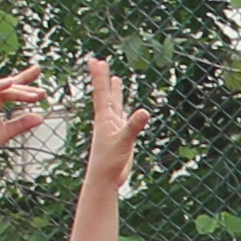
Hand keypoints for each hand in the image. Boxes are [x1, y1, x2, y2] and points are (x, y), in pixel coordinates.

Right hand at [0, 69, 50, 163]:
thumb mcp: (6, 132)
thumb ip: (21, 124)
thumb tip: (40, 117)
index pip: (11, 88)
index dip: (24, 80)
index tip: (38, 70)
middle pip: (9, 88)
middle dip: (26, 89)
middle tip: (43, 92)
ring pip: (2, 90)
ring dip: (19, 92)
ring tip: (35, 96)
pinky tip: (10, 83)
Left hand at [74, 53, 149, 180]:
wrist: (104, 180)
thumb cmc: (109, 163)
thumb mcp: (123, 143)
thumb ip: (133, 127)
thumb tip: (145, 111)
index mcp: (104, 118)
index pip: (101, 92)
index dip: (99, 75)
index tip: (95, 60)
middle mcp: (107, 120)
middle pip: (105, 94)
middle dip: (103, 78)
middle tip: (100, 62)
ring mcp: (113, 128)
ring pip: (114, 105)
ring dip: (115, 92)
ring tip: (115, 79)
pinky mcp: (120, 136)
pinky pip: (123, 117)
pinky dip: (124, 109)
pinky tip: (125, 107)